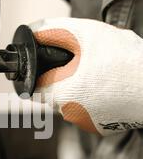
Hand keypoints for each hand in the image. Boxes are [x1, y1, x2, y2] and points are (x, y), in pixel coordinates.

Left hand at [30, 17, 142, 135]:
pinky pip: (87, 109)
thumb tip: (33, 32)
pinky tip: (108, 85)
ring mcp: (85, 123)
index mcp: (60, 94)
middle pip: (52, 92)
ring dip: (77, 85)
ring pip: (70, 100)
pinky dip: (92, 97)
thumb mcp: (87, 35)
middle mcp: (69, 114)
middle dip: (61, 75)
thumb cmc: (125, 60)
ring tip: (98, 71)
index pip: (33, 84)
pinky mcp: (101, 127)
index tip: (50, 59)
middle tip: (80, 60)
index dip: (39, 69)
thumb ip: (54, 32)